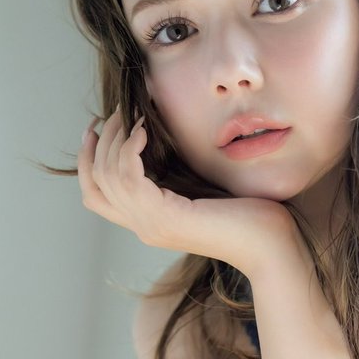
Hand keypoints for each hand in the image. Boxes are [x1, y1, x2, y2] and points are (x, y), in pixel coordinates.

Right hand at [78, 108, 297, 276]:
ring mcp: (151, 225)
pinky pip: (128, 176)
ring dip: (116, 138)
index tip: (96, 126)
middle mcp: (144, 227)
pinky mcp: (165, 217)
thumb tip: (162, 134)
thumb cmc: (248, 215)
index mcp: (149, 221)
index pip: (95, 196)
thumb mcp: (202, 188)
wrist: (270, 245)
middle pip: (95, 183)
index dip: (88, 159)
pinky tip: (145, 129)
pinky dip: (131, 147)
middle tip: (118, 113)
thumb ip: (177, 173)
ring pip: (107, 176)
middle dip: (101, 142)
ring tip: (134, 115)